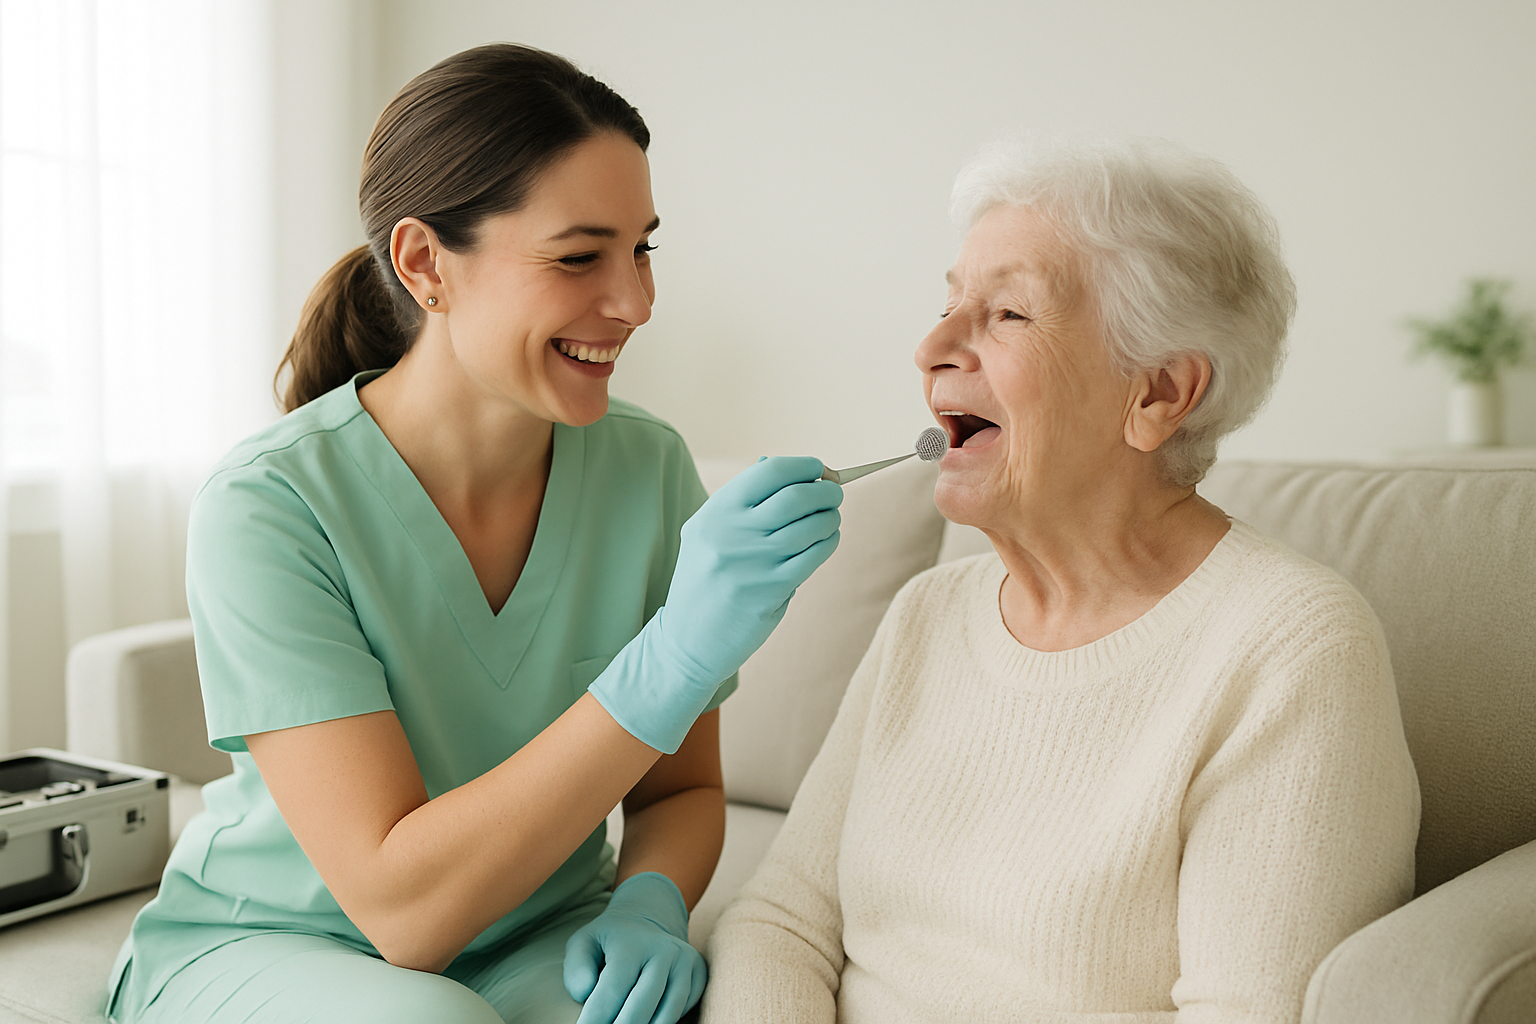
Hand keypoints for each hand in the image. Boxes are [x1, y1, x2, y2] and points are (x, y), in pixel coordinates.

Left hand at [564, 872, 706, 1023]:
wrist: (648, 916)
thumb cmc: (610, 938)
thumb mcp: (584, 942)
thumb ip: (576, 968)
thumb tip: (585, 994)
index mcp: (632, 943)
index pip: (613, 990)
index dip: (596, 1018)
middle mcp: (664, 951)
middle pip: (642, 1007)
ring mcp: (685, 962)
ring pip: (668, 1014)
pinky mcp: (699, 973)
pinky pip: (684, 1010)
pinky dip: (665, 1021)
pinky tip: (648, 1021)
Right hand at [663, 456, 842, 684]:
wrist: (689, 638)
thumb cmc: (706, 578)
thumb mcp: (708, 532)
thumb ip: (740, 500)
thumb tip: (779, 466)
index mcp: (716, 512)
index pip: (770, 472)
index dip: (803, 466)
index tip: (818, 469)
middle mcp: (732, 533)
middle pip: (796, 497)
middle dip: (826, 491)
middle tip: (834, 493)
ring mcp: (752, 563)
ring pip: (811, 527)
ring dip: (830, 519)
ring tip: (830, 519)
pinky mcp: (770, 591)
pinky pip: (813, 557)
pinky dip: (827, 543)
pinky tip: (827, 540)